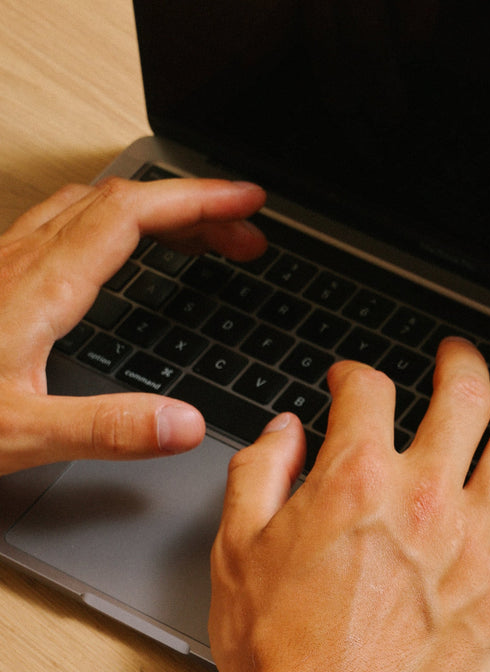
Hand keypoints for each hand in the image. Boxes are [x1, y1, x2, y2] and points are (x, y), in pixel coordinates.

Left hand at [0, 175, 265, 474]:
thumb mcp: (20, 435)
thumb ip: (109, 429)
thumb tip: (186, 423)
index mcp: (40, 289)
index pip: (131, 216)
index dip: (197, 200)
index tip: (248, 201)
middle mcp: (20, 263)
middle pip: (118, 201)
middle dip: (191, 206)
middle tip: (244, 232)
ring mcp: (3, 265)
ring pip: (86, 207)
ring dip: (151, 212)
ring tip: (198, 239)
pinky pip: (61, 227)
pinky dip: (112, 227)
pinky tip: (117, 260)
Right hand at [202, 339, 489, 671]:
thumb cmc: (278, 660)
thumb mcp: (237, 551)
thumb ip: (262, 474)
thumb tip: (286, 433)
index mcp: (354, 481)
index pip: (367, 394)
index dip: (356, 377)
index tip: (351, 384)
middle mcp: (422, 500)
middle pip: (458, 402)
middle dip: (457, 365)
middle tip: (455, 358)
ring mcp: (473, 546)